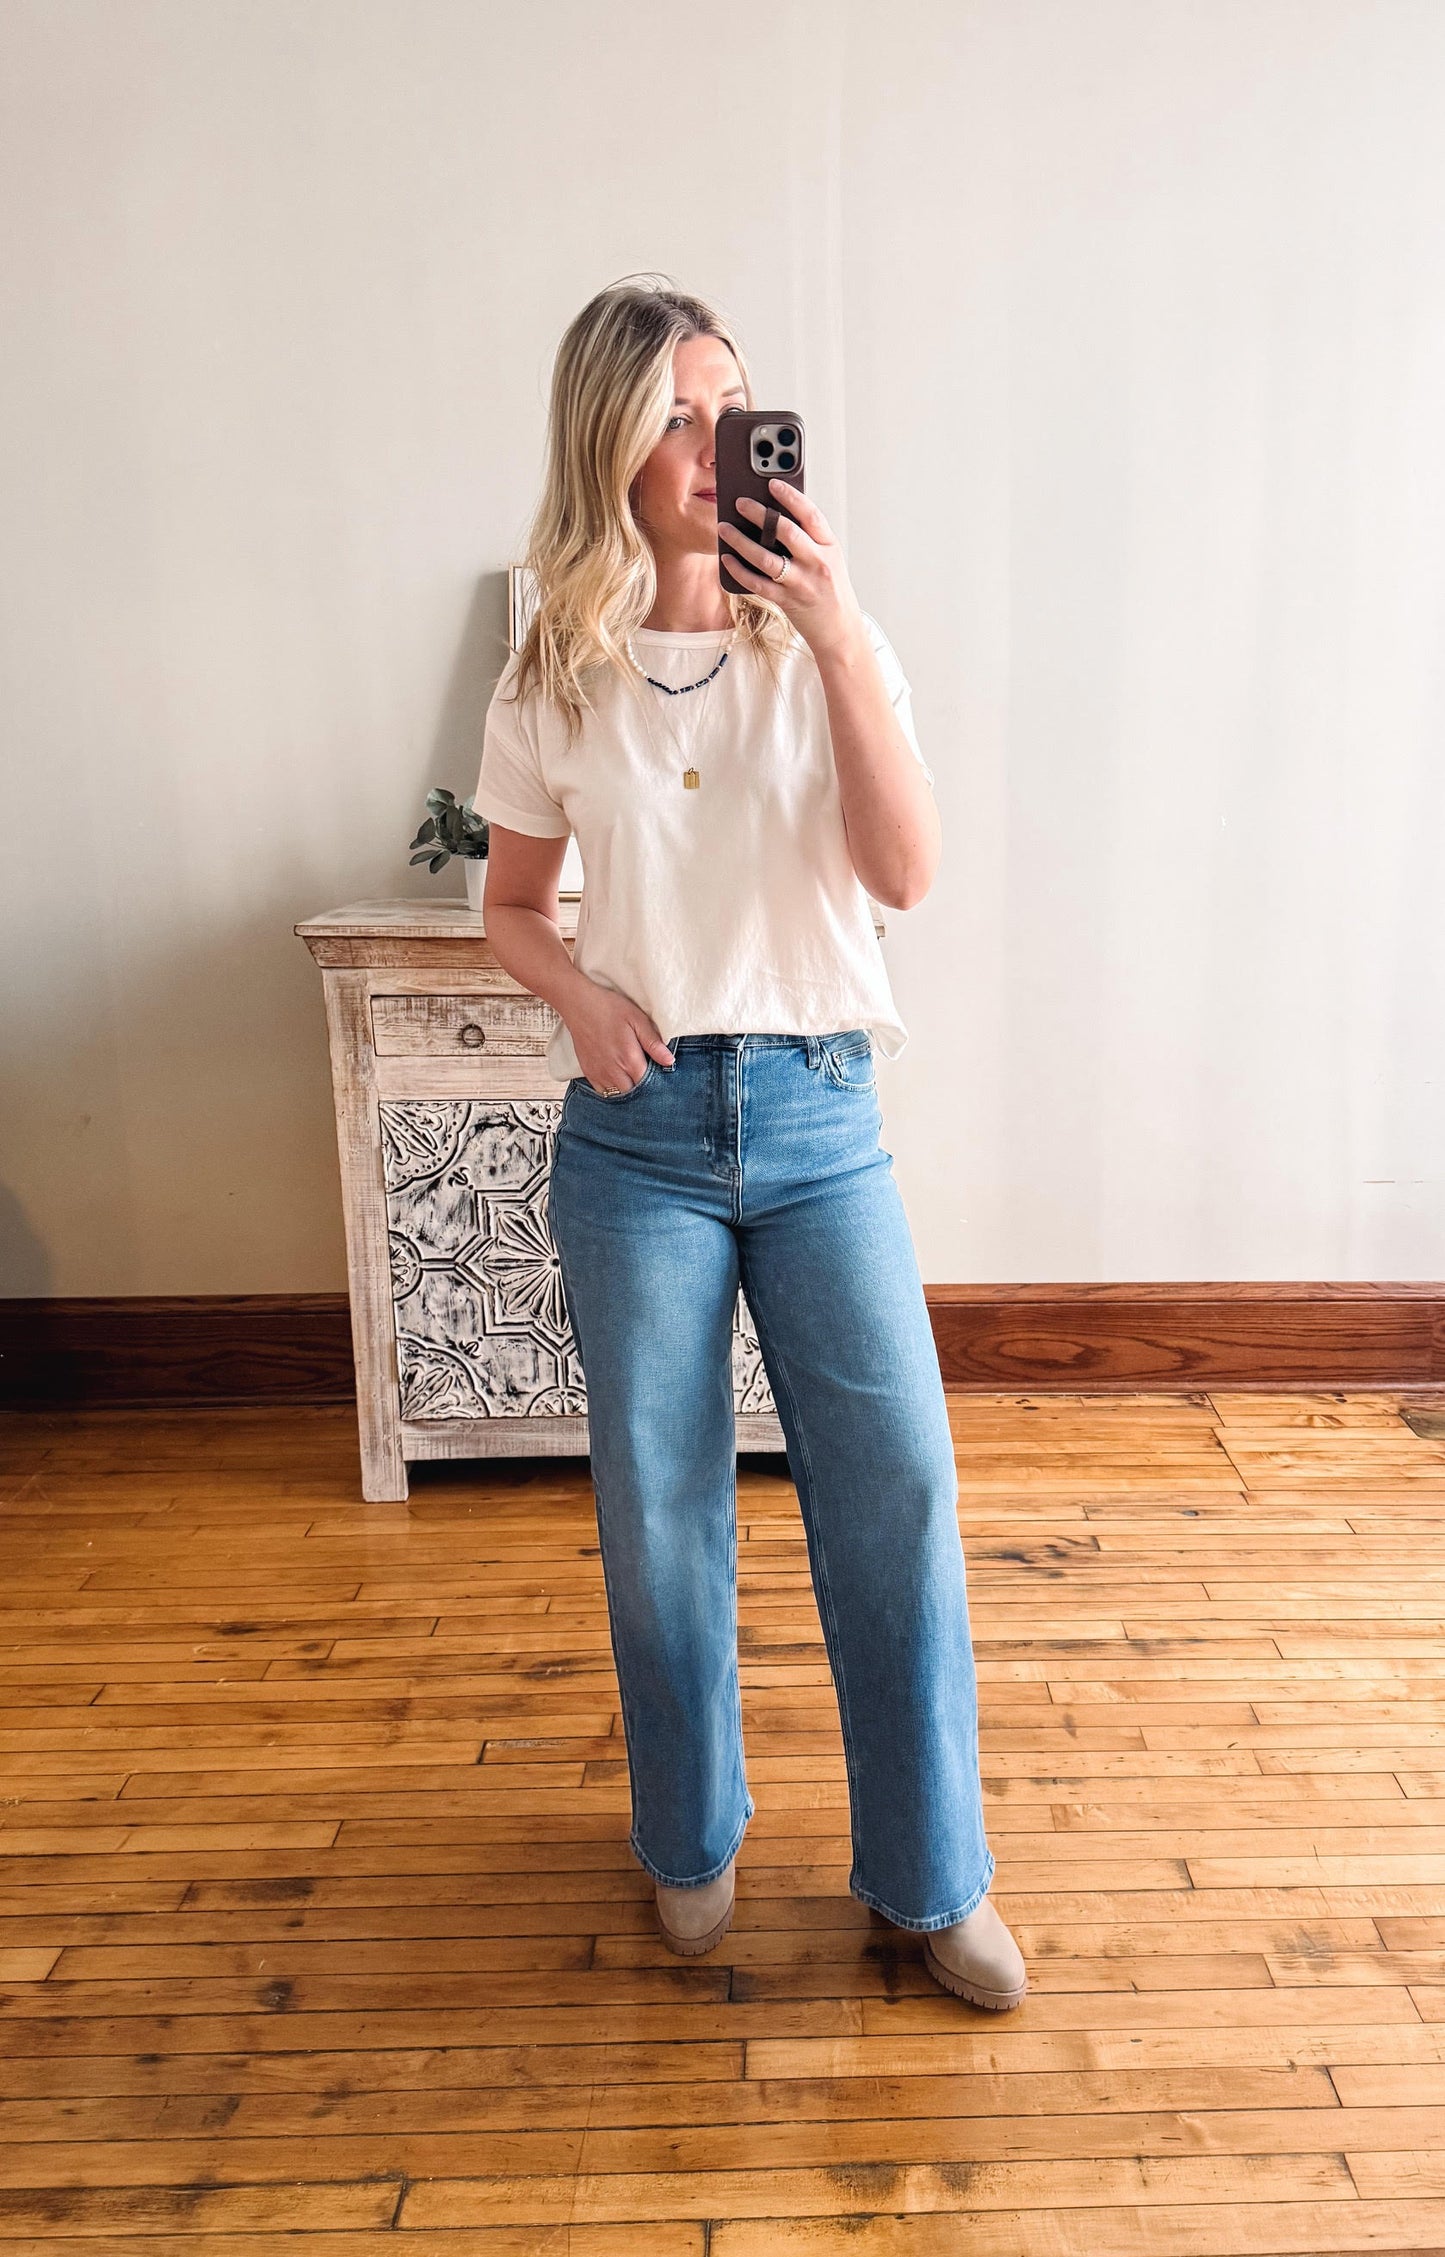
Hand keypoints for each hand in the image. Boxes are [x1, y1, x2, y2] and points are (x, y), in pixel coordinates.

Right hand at [568, 981, 673, 1094]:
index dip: (656, 1080)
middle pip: (635, 1092)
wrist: (579, 1005)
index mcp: (629, 1059)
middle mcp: (614, 1071)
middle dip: (643, 1086)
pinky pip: (603, 1092)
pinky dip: (612, 1088)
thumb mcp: (637, 1020)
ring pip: (619, 1094)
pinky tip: (617, 1076)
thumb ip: (653, 1043)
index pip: (649, 1084)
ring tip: (632, 1074)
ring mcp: (599, 1074)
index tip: (659, 1071)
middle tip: (646, 1071)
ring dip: (628, 1088)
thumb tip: (669, 1061)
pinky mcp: (589, 1072)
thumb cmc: (610, 1008)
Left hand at [718, 477, 865, 663]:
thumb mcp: (829, 558)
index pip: (810, 515)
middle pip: (786, 532)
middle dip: (759, 514)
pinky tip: (727, 558)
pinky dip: (739, 570)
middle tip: (739, 502)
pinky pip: (757, 583)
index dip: (791, 496)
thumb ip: (809, 538)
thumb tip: (773, 515)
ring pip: (766, 558)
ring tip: (724, 528)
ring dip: (741, 541)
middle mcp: (817, 563)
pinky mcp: (787, 601)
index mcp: (829, 546)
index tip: (772, 483)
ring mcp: (802, 583)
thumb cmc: (830, 589)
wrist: (839, 629)